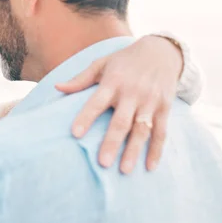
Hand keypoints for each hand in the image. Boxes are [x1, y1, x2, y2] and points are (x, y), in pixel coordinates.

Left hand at [55, 36, 182, 173]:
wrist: (161, 51)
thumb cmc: (124, 60)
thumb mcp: (101, 64)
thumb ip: (80, 79)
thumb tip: (56, 88)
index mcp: (113, 82)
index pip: (96, 102)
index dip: (86, 117)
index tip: (75, 134)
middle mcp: (132, 92)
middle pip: (121, 121)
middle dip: (112, 142)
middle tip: (102, 163)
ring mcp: (150, 101)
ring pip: (142, 130)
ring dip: (134, 151)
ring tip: (124, 170)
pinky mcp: (165, 107)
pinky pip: (161, 132)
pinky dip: (156, 150)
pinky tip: (149, 167)